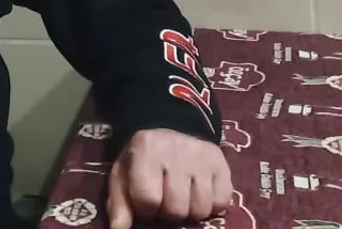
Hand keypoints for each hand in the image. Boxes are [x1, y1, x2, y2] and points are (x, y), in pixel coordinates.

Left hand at [107, 129, 231, 227]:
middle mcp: (177, 151)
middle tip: (165, 201)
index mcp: (146, 150)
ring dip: (190, 211)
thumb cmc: (143, 158)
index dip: (146, 209)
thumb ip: (119, 203)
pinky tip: (199, 194)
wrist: (171, 128)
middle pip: (176, 208)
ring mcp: (202, 158)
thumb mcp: (123, 174)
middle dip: (168, 212)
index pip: (148, 199)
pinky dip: (211, 205)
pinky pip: (222, 201)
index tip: (146, 202)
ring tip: (182, 198)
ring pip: (201, 208)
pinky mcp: (222, 164)